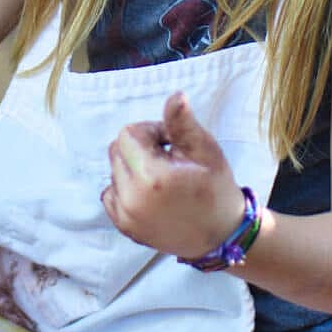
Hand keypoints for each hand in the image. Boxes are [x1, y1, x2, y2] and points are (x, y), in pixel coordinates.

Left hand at [101, 91, 243, 257]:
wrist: (221, 235)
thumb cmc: (216, 188)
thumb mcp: (205, 150)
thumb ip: (182, 123)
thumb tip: (175, 96)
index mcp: (151, 177)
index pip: (128, 134)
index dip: (151, 132)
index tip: (170, 145)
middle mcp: (131, 198)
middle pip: (117, 150)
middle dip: (139, 148)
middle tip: (168, 161)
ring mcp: (125, 216)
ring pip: (113, 171)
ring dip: (132, 168)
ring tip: (162, 180)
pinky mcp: (124, 227)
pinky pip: (110, 194)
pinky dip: (125, 189)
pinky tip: (151, 195)